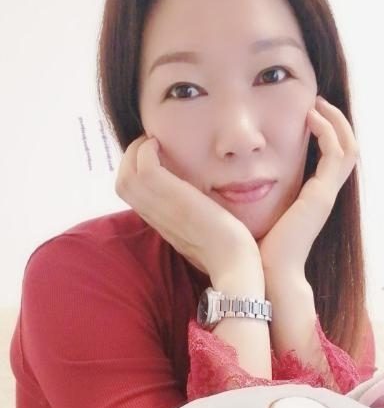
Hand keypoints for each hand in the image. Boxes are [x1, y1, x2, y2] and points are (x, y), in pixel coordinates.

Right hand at [115, 135, 257, 279]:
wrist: (236, 266)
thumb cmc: (230, 253)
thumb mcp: (206, 233)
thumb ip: (198, 219)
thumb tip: (206, 205)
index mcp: (164, 224)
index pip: (133, 195)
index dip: (136, 172)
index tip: (155, 157)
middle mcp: (158, 217)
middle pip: (123, 184)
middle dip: (131, 158)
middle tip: (151, 144)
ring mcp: (164, 209)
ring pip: (127, 175)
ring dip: (136, 151)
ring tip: (155, 142)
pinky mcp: (175, 200)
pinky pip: (145, 168)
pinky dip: (147, 151)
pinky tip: (162, 144)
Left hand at [258, 96, 358, 281]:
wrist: (266, 275)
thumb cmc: (254, 252)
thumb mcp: (254, 215)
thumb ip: (249, 196)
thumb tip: (223, 181)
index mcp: (309, 201)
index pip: (329, 161)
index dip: (323, 136)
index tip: (305, 115)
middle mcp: (322, 196)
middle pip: (345, 151)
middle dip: (334, 123)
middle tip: (315, 102)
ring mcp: (325, 196)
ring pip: (348, 148)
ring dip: (335, 122)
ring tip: (316, 103)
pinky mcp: (322, 195)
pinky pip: (337, 154)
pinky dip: (328, 131)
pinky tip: (311, 116)